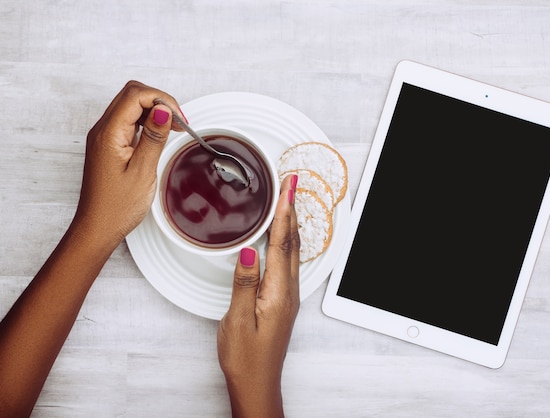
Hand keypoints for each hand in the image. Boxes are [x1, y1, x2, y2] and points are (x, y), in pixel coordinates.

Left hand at [73, 80, 183, 245]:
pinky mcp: (109, 145)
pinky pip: (128, 121)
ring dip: (155, 111)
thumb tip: (164, 110)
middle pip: (132, 95)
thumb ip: (153, 137)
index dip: (162, 100)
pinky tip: (160, 135)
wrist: (98, 227)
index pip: (136, 95)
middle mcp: (102, 130)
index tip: (180, 119)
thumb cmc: (117, 207)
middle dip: (160, 101)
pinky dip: (147, 122)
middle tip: (180, 121)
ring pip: (130, 106)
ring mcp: (104, 137)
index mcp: (108, 134)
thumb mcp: (143, 171)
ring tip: (174, 128)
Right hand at [218, 174, 299, 417]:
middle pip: (292, 242)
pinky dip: (286, 242)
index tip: (287, 187)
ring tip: (287, 202)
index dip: (284, 212)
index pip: (282, 243)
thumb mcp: (238, 320)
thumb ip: (244, 283)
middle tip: (291, 184)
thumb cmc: (245, 357)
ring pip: (292, 252)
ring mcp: (288, 296)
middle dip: (292, 210)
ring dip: (290, 224)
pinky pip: (288, 263)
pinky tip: (281, 238)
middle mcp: (288, 291)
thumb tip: (249, 251)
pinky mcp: (283, 300)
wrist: (257, 383)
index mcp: (278, 292)